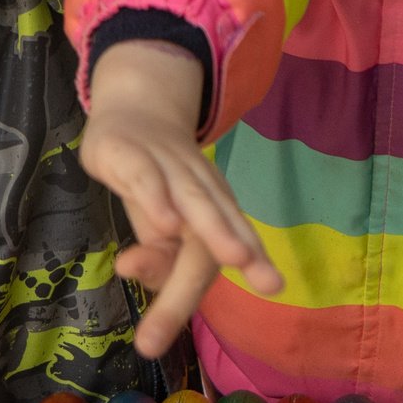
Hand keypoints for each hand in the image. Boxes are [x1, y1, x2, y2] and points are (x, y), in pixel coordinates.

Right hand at [79, 40, 280, 355]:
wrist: (129, 114)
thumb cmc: (153, 184)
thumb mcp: (157, 227)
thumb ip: (158, 263)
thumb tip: (132, 273)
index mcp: (214, 204)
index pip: (234, 237)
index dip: (254, 264)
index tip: (275, 288)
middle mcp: (197, 184)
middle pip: (220, 219)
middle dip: (242, 249)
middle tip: (271, 282)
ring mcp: (163, 165)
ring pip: (193, 197)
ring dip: (215, 228)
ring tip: (236, 258)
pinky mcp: (127, 153)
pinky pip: (144, 177)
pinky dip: (157, 199)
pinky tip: (167, 223)